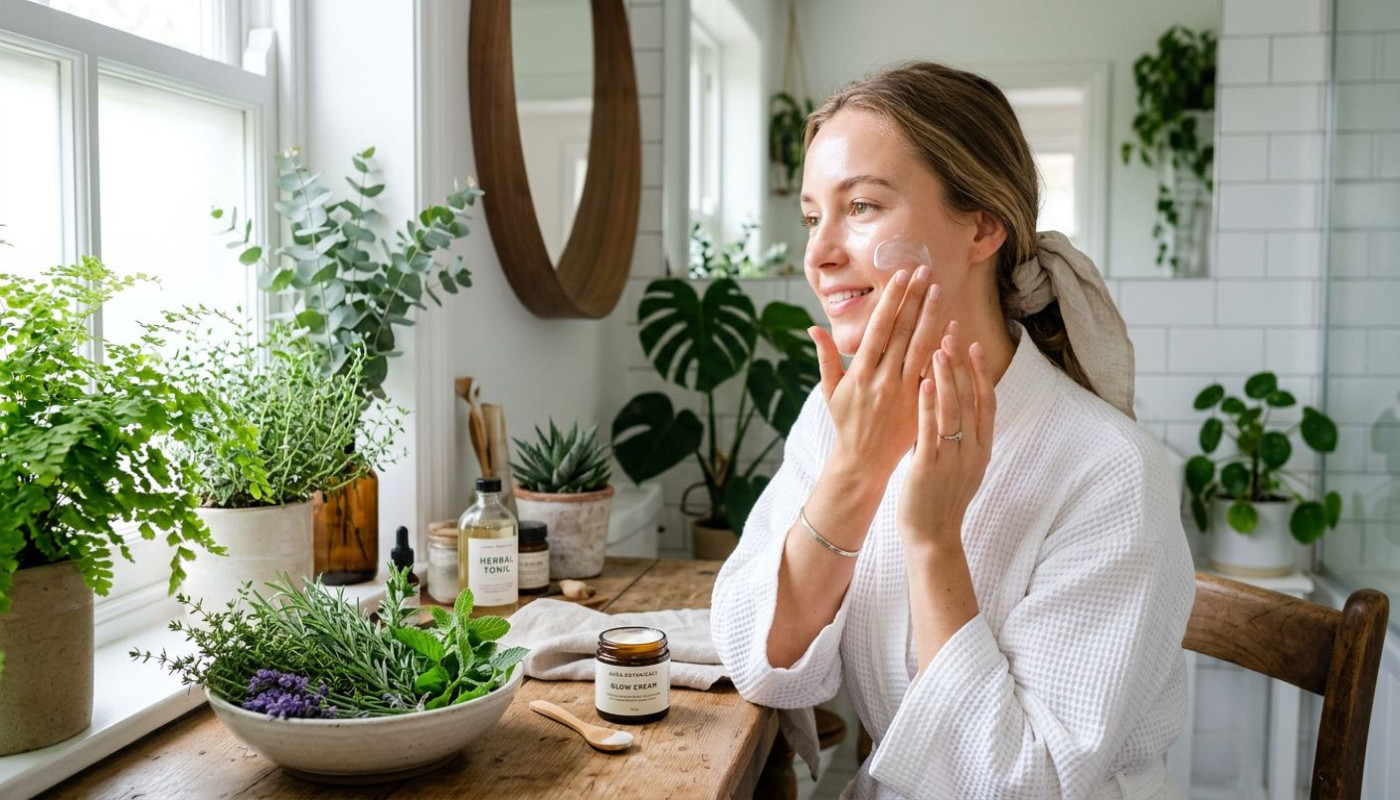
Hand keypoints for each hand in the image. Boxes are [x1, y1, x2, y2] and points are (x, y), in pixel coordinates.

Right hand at [808, 266, 944, 479]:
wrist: (863, 462)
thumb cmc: (846, 423)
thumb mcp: (829, 391)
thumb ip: (826, 357)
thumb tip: (814, 328)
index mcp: (860, 372)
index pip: (879, 327)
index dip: (891, 300)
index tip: (900, 276)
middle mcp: (882, 378)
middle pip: (902, 331)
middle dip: (914, 298)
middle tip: (925, 271)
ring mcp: (904, 391)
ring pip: (921, 346)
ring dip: (932, 315)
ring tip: (939, 289)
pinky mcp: (920, 403)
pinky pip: (934, 371)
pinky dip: (944, 347)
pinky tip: (952, 326)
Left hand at [897, 322, 995, 550]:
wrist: (934, 537)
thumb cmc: (942, 500)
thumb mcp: (962, 466)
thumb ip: (963, 438)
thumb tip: (957, 409)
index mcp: (982, 448)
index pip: (986, 402)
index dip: (981, 372)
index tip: (974, 345)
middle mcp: (973, 450)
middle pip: (971, 399)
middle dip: (962, 364)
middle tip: (953, 333)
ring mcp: (953, 458)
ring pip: (953, 409)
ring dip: (947, 377)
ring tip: (939, 348)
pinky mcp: (930, 467)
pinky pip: (930, 430)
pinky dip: (928, 404)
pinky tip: (922, 382)